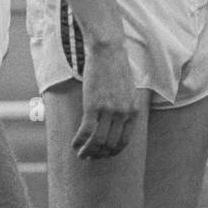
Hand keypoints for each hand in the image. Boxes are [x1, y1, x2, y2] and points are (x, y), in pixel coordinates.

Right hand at [73, 41, 140, 158]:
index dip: (113, 152)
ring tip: (80, 154)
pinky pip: (86, 131)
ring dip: (88, 151)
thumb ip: (126, 107)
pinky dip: (79, 141)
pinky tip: (73, 144)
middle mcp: (123, 113)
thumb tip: (116, 123)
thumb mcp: (128, 90)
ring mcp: (109, 110)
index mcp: (134, 111)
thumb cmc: (116, 67)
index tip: (104, 154)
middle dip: (99, 154)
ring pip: (98, 141)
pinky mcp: (93, 105)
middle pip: (111, 144)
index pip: (124, 141)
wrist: (108, 51)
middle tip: (90, 157)